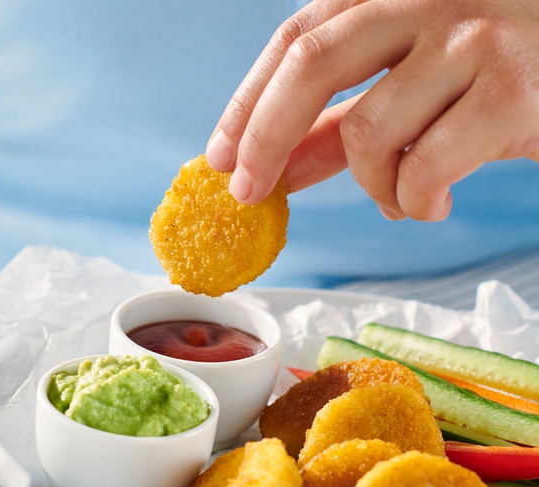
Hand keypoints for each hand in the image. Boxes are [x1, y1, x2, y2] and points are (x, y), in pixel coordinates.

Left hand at [205, 0, 538, 220]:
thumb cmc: (490, 77)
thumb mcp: (405, 89)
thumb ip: (339, 124)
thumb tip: (278, 167)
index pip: (296, 38)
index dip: (249, 102)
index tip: (221, 156)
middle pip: (312, 63)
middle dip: (265, 138)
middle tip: (248, 191)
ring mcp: (472, 39)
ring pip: (369, 131)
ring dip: (370, 185)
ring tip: (397, 196)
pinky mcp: (510, 92)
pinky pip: (424, 169)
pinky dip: (414, 203)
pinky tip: (430, 204)